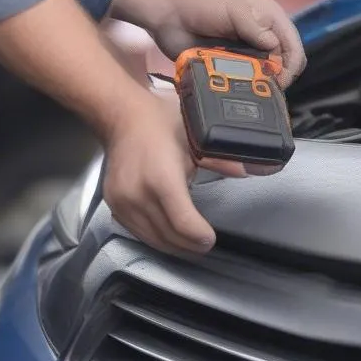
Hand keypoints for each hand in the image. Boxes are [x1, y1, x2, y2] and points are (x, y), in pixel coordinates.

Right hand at [101, 84, 245, 254]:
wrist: (123, 114)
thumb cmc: (160, 121)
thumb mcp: (195, 136)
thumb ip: (220, 160)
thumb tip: (246, 170)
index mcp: (162, 178)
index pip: (183, 223)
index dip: (199, 237)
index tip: (210, 238)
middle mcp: (139, 194)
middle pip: (168, 236)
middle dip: (190, 245)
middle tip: (204, 243)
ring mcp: (123, 201)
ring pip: (152, 239)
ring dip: (172, 245)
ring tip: (189, 243)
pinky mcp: (113, 204)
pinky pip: (136, 231)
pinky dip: (154, 236)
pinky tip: (167, 233)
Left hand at [110, 0, 306, 89]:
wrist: (171, 16)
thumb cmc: (203, 6)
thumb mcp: (233, 10)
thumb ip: (255, 27)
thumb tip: (273, 47)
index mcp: (272, 19)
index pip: (294, 49)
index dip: (289, 67)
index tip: (276, 81)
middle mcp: (264, 37)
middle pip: (284, 67)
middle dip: (277, 79)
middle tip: (261, 88)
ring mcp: (249, 53)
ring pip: (266, 78)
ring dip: (259, 85)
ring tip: (246, 89)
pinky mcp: (233, 67)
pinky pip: (246, 83)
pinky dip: (244, 88)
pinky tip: (235, 90)